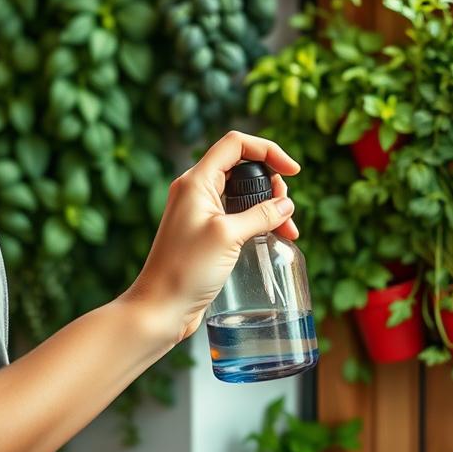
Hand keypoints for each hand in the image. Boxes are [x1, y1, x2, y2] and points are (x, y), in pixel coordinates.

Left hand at [125, 131, 299, 345]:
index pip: (236, 144)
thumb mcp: (228, 236)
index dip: (268, 150)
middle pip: (242, 166)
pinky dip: (258, 221)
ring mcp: (201, 212)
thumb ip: (260, 215)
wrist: (160, 307)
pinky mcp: (206, 232)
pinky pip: (237, 215)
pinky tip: (273, 237)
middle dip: (271, 182)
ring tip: (287, 229)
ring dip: (268, 205)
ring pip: (243, 193)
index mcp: (196, 180)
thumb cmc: (185, 270)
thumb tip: (286, 204)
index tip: (292, 171)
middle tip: (285, 208)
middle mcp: (196, 190)